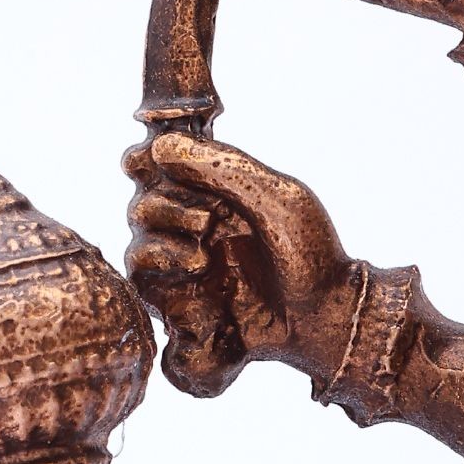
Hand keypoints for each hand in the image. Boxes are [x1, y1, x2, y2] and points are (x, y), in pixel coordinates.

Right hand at [125, 133, 357, 397]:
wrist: (325, 316)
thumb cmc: (310, 252)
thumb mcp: (274, 197)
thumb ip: (219, 167)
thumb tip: (160, 147)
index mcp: (214, 193)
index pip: (158, 168)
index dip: (143, 162)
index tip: (147, 163)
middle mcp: (195, 227)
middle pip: (142, 207)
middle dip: (163, 209)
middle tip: (206, 222)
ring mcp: (187, 268)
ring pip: (138, 251)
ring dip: (161, 250)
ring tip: (201, 260)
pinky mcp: (184, 306)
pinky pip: (147, 293)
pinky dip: (166, 286)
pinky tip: (200, 284)